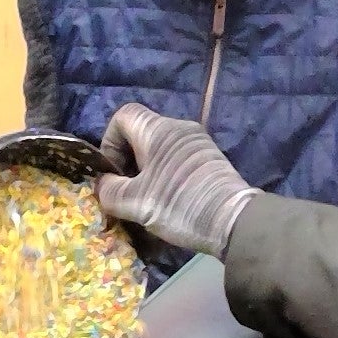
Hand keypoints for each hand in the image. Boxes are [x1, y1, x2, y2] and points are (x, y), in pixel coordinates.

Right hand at [96, 104, 261, 257]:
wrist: (233, 221)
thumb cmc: (179, 205)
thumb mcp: (134, 202)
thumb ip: (109, 190)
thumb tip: (103, 184)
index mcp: (158, 130)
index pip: (123, 116)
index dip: (109, 141)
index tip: (113, 172)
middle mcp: (179, 127)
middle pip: (141, 133)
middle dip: (127, 160)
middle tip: (127, 190)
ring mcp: (198, 142)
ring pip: (159, 147)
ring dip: (146, 170)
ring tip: (147, 199)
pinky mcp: (210, 158)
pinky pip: (177, 157)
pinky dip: (165, 173)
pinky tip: (169, 199)